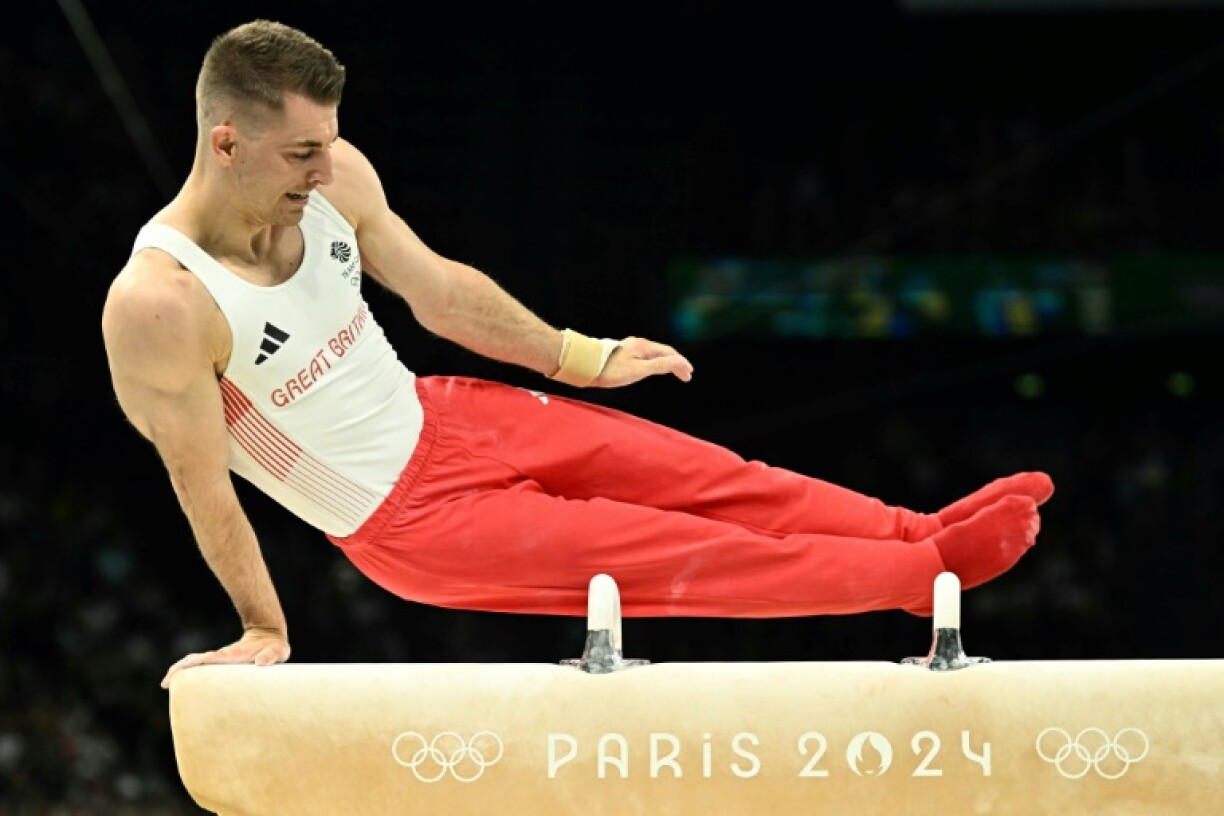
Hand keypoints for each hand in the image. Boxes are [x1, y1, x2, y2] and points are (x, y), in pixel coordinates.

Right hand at [160, 627, 289, 688]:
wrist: (269, 635)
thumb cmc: (274, 647)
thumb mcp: (277, 651)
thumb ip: (271, 656)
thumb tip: (261, 663)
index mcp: (232, 656)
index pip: (210, 659)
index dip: (195, 663)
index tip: (182, 668)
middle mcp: (223, 657)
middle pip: (196, 661)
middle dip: (180, 669)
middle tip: (166, 682)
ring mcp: (221, 660)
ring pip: (196, 664)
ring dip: (181, 671)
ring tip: (167, 683)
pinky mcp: (222, 664)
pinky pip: (203, 667)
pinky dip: (190, 673)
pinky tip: (183, 684)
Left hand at [596, 336, 693, 387]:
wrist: (587, 366)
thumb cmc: (611, 370)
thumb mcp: (638, 370)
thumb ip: (659, 366)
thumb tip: (678, 362)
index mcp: (644, 346)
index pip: (669, 353)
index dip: (681, 363)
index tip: (689, 374)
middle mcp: (639, 344)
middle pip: (663, 352)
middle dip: (676, 363)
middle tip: (686, 375)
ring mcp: (631, 347)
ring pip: (655, 354)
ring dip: (667, 363)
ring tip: (675, 372)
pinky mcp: (624, 353)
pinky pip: (647, 356)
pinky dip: (656, 362)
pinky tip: (654, 368)